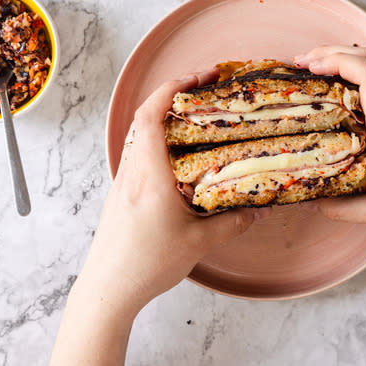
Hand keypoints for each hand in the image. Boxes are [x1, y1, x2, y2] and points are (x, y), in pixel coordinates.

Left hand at [77, 70, 265, 313]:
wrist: (108, 288)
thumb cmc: (147, 263)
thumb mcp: (198, 242)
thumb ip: (231, 222)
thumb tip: (258, 210)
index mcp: (149, 173)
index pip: (151, 114)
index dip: (172, 87)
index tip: (199, 77)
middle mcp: (132, 170)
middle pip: (145, 117)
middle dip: (174, 95)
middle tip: (206, 91)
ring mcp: (123, 181)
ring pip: (140, 135)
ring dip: (165, 118)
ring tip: (196, 117)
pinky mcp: (121, 194)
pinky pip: (139, 154)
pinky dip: (159, 141)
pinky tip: (179, 156)